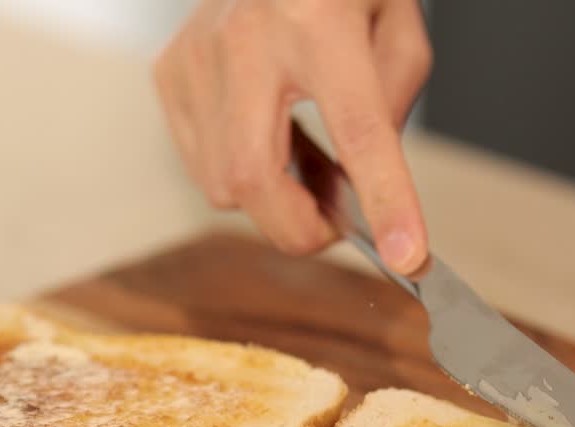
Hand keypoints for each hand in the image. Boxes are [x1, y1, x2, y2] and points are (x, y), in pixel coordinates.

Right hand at [153, 0, 431, 273]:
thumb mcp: (397, 20)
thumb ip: (396, 99)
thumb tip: (368, 184)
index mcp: (320, 19)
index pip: (357, 129)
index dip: (384, 199)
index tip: (406, 256)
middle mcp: (246, 38)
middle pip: (254, 179)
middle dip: (299, 228)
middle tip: (338, 222)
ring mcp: (196, 56)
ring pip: (222, 186)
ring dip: (273, 197)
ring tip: (304, 155)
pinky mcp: (169, 72)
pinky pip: (201, 165)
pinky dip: (240, 173)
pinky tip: (266, 134)